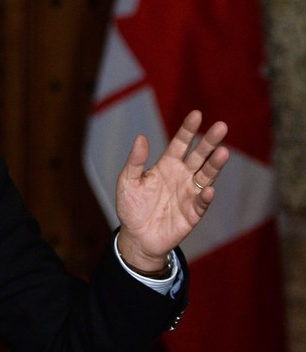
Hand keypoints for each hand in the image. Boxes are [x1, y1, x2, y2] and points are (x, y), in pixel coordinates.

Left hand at [115, 110, 228, 272]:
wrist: (136, 236)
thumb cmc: (132, 207)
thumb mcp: (127, 181)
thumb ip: (135, 161)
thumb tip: (141, 138)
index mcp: (167, 165)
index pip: (180, 144)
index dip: (188, 130)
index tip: (196, 114)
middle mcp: (182, 176)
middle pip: (199, 156)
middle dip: (209, 141)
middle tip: (221, 126)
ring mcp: (190, 193)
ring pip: (206, 176)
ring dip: (215, 165)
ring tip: (223, 152)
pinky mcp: (193, 213)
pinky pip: (201, 203)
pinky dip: (205, 196)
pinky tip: (208, 189)